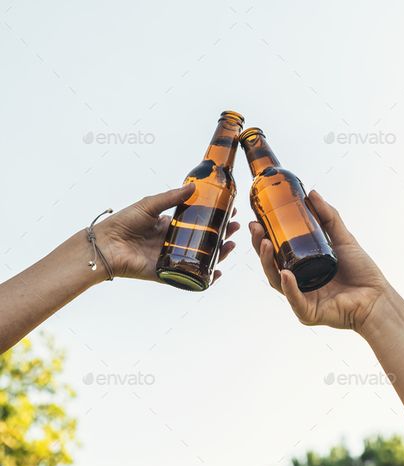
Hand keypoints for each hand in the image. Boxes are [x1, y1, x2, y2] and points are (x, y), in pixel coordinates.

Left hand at [94, 184, 238, 281]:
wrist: (105, 245)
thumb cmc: (123, 223)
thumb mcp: (150, 205)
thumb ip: (171, 197)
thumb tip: (193, 187)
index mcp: (168, 226)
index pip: (197, 221)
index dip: (214, 217)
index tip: (229, 210)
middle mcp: (172, 243)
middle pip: (203, 240)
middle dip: (221, 234)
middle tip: (235, 227)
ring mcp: (171, 259)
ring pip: (200, 258)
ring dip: (218, 253)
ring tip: (230, 244)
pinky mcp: (166, 274)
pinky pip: (189, 278)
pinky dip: (205, 277)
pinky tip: (218, 271)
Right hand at [249, 190, 389, 332]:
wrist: (378, 297)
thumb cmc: (361, 271)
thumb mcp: (342, 238)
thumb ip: (328, 216)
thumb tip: (311, 193)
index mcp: (302, 267)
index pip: (276, 252)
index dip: (264, 237)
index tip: (256, 220)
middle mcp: (298, 282)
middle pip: (270, 265)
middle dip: (260, 247)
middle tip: (256, 229)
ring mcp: (302, 298)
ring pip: (277, 281)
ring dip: (268, 263)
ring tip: (265, 244)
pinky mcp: (309, 313)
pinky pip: (295, 300)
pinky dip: (289, 287)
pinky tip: (285, 273)